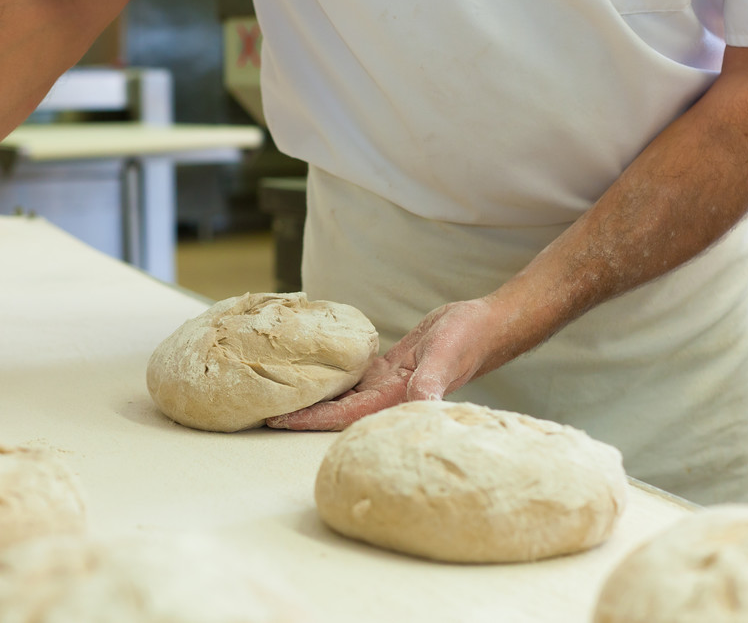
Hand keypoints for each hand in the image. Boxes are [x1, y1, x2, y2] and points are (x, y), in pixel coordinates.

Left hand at [266, 299, 507, 430]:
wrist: (485, 325)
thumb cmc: (468, 339)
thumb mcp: (445, 355)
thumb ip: (430, 382)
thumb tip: (419, 402)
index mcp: (395, 398)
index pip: (343, 415)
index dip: (310, 420)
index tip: (279, 421)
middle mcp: (386, 396)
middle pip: (334, 410)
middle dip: (301, 413)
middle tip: (262, 411)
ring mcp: (387, 382)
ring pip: (341, 394)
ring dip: (313, 396)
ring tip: (279, 394)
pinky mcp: (389, 367)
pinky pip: (353, 375)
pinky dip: (331, 375)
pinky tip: (311, 371)